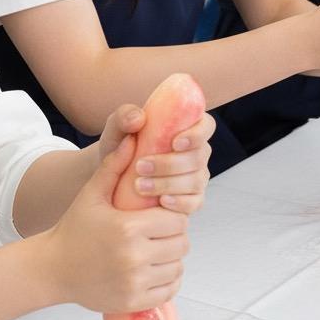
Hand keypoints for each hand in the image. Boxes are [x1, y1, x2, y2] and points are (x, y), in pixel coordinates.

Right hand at [43, 134, 189, 312]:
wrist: (53, 268)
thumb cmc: (74, 228)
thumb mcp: (92, 194)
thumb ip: (114, 166)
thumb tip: (132, 138)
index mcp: (128, 228)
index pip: (176, 220)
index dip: (172, 216)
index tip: (161, 215)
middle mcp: (134, 257)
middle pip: (180, 244)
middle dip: (174, 236)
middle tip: (160, 233)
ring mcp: (135, 282)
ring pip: (177, 267)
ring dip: (172, 259)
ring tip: (157, 250)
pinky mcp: (133, 301)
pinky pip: (168, 290)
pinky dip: (167, 281)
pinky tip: (154, 270)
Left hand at [97, 103, 213, 215]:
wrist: (112, 174)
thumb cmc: (120, 145)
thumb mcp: (117, 127)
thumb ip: (124, 116)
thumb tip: (138, 119)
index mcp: (187, 127)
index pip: (206, 126)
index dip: (197, 134)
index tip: (175, 143)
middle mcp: (196, 152)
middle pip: (199, 157)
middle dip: (171, 164)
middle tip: (141, 166)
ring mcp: (196, 177)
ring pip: (196, 181)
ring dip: (169, 184)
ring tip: (140, 186)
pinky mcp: (191, 199)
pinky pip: (194, 203)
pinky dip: (179, 203)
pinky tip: (162, 201)